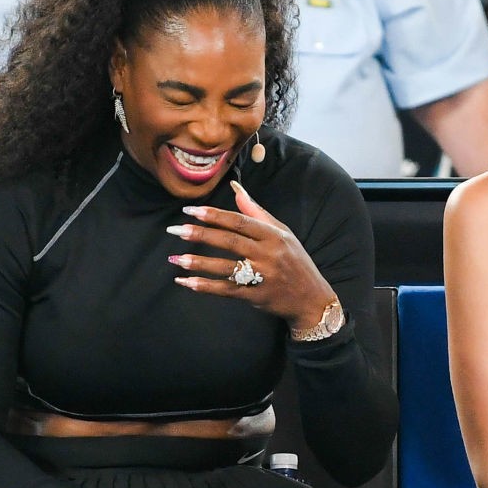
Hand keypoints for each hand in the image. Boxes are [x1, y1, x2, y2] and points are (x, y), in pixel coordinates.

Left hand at [167, 180, 337, 333]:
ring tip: (176, 259)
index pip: (239, 221)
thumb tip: (235, 188)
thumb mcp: (283, 233)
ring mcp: (262, 277)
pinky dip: (205, 287)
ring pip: (225, 267)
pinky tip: (187, 282)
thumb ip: (256, 212)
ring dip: (199, 263)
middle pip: (229, 241)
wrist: (312, 299)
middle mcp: (268, 254)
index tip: (190, 211)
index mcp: (273, 235)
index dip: (213, 215)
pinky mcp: (256, 296)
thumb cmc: (295, 261)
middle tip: (175, 230)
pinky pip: (226, 290)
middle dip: (200, 235)